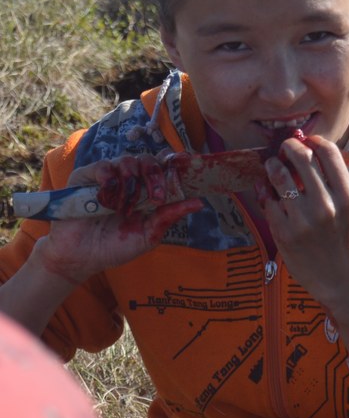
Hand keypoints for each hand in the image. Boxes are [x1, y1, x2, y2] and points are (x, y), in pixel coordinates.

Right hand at [37, 155, 202, 284]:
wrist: (81, 258)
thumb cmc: (115, 246)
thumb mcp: (149, 234)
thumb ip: (169, 216)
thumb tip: (199, 203)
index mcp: (148, 190)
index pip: (163, 166)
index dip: (174, 162)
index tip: (184, 162)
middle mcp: (130, 179)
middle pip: (149, 159)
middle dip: (155, 175)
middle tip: (155, 197)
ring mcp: (108, 176)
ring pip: (127, 160)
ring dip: (131, 184)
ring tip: (124, 209)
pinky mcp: (86, 177)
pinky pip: (102, 166)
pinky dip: (109, 180)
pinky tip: (107, 200)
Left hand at [258, 135, 348, 305]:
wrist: (344, 282)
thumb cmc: (346, 242)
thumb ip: (334, 184)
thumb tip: (311, 151)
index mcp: (347, 197)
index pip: (329, 152)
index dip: (314, 140)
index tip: (307, 141)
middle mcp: (326, 206)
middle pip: (301, 157)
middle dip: (289, 147)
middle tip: (285, 148)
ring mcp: (303, 220)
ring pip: (279, 176)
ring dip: (273, 165)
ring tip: (273, 166)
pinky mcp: (284, 234)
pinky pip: (267, 200)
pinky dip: (265, 191)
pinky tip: (267, 191)